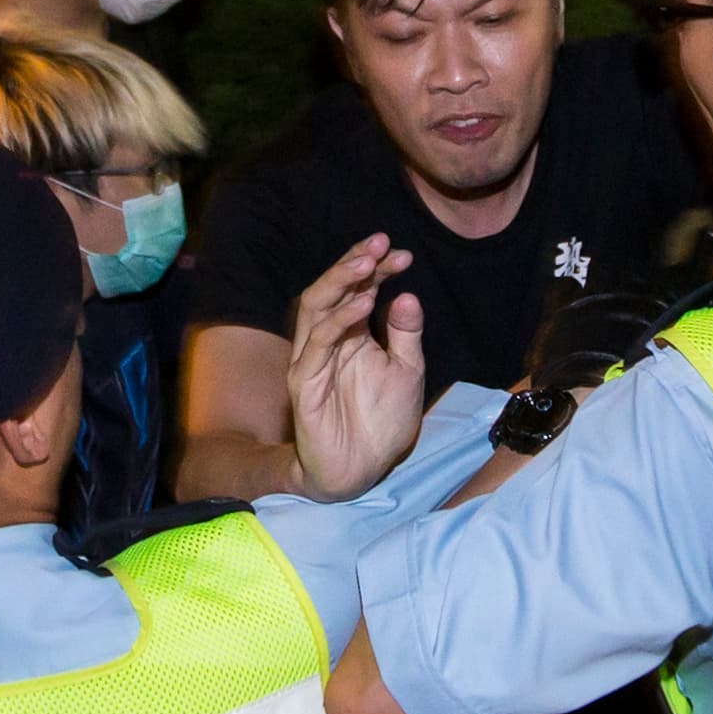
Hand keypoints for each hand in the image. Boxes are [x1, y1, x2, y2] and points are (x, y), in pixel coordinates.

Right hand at [287, 235, 426, 501]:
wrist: (360, 470)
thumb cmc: (381, 423)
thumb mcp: (406, 372)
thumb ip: (405, 335)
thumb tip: (407, 294)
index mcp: (350, 335)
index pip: (358, 290)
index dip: (378, 269)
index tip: (403, 254)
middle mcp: (326, 341)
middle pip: (331, 290)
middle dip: (354, 262)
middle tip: (380, 243)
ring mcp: (312, 360)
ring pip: (315, 308)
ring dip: (341, 282)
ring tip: (367, 262)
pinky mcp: (304, 383)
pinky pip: (316, 344)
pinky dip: (338, 320)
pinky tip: (363, 304)